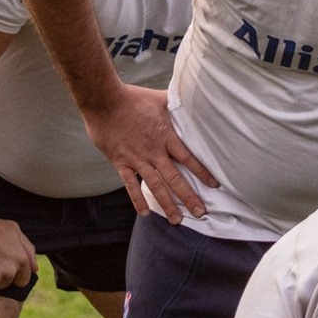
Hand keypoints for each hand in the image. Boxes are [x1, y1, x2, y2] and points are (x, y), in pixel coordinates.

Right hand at [83, 84, 217, 223]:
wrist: (104, 101)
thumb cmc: (133, 98)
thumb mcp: (159, 99)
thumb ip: (175, 104)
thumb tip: (191, 97)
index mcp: (165, 137)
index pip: (188, 158)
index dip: (203, 172)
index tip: (214, 185)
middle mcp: (154, 152)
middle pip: (174, 179)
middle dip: (188, 197)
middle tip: (200, 213)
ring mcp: (137, 159)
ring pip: (155, 186)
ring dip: (167, 204)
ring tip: (177, 220)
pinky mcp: (121, 162)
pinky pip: (130, 185)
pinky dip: (137, 200)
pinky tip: (145, 213)